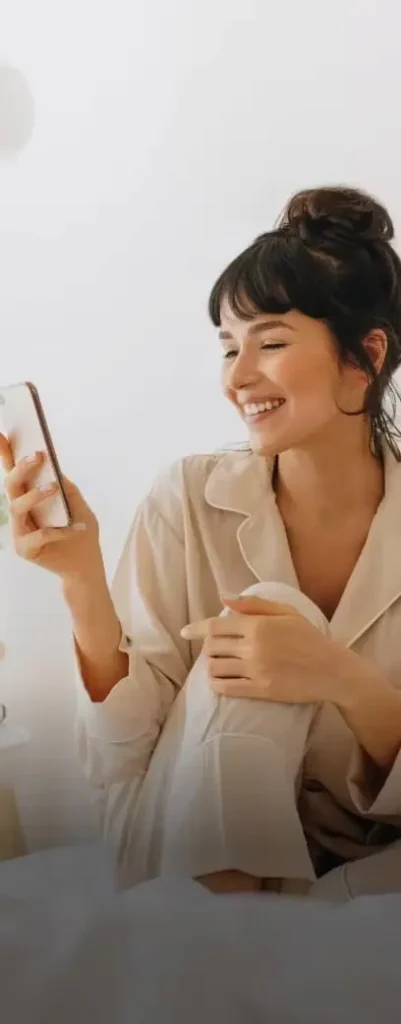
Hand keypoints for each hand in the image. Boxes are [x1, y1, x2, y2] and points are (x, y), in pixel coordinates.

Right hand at [0, 433, 102, 582]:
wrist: (86, 565)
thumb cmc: (81, 532)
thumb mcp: (79, 505)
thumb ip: (67, 488)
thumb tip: (54, 469)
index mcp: (30, 497)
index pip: (14, 472)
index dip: (5, 453)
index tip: (2, 433)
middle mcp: (20, 512)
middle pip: (11, 485)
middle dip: (22, 468)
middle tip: (38, 455)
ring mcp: (19, 530)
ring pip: (15, 507)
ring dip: (34, 495)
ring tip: (53, 488)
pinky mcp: (24, 549)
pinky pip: (37, 535)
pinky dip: (58, 530)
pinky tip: (77, 528)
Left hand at [181, 594, 351, 706]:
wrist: (331, 670)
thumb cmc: (309, 637)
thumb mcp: (286, 612)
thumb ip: (254, 604)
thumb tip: (224, 597)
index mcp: (259, 625)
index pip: (216, 626)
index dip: (196, 629)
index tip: (186, 632)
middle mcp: (254, 647)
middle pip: (213, 647)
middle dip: (208, 647)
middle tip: (213, 649)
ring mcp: (256, 670)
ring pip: (216, 668)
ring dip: (211, 665)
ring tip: (218, 664)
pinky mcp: (260, 690)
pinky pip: (227, 688)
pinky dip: (216, 684)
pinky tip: (218, 681)